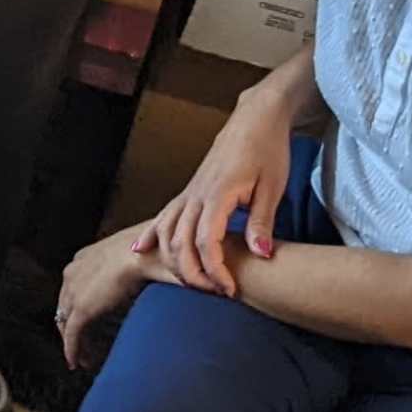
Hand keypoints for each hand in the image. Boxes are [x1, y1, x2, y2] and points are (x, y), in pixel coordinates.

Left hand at [54, 232, 153, 368]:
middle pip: (66, 305)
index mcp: (84, 258)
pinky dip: (73, 350)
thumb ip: (133, 270)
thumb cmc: (152, 250)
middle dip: (72, 327)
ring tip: (85, 359)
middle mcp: (73, 272)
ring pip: (67, 323)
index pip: (74, 287)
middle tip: (83, 344)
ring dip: (75, 342)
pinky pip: (72, 335)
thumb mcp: (135, 258)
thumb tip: (152, 282)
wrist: (147, 252)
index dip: (77, 306)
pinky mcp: (82, 309)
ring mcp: (74, 291)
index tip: (86, 321)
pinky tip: (77, 363)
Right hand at [145, 83, 302, 297]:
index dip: (215, 270)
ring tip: (190, 282)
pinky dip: (150, 236)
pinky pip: (162, 217)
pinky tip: (139, 251)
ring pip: (166, 232)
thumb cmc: (267, 150)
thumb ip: (262, 223)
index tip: (229, 289)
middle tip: (214, 292)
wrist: (255, 119)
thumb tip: (261, 255)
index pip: (206, 242)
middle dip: (193, 274)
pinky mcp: (187, 191)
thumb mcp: (272, 187)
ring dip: (173, 261)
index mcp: (218, 194)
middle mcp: (196, 194)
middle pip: (180, 243)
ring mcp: (188, 192)